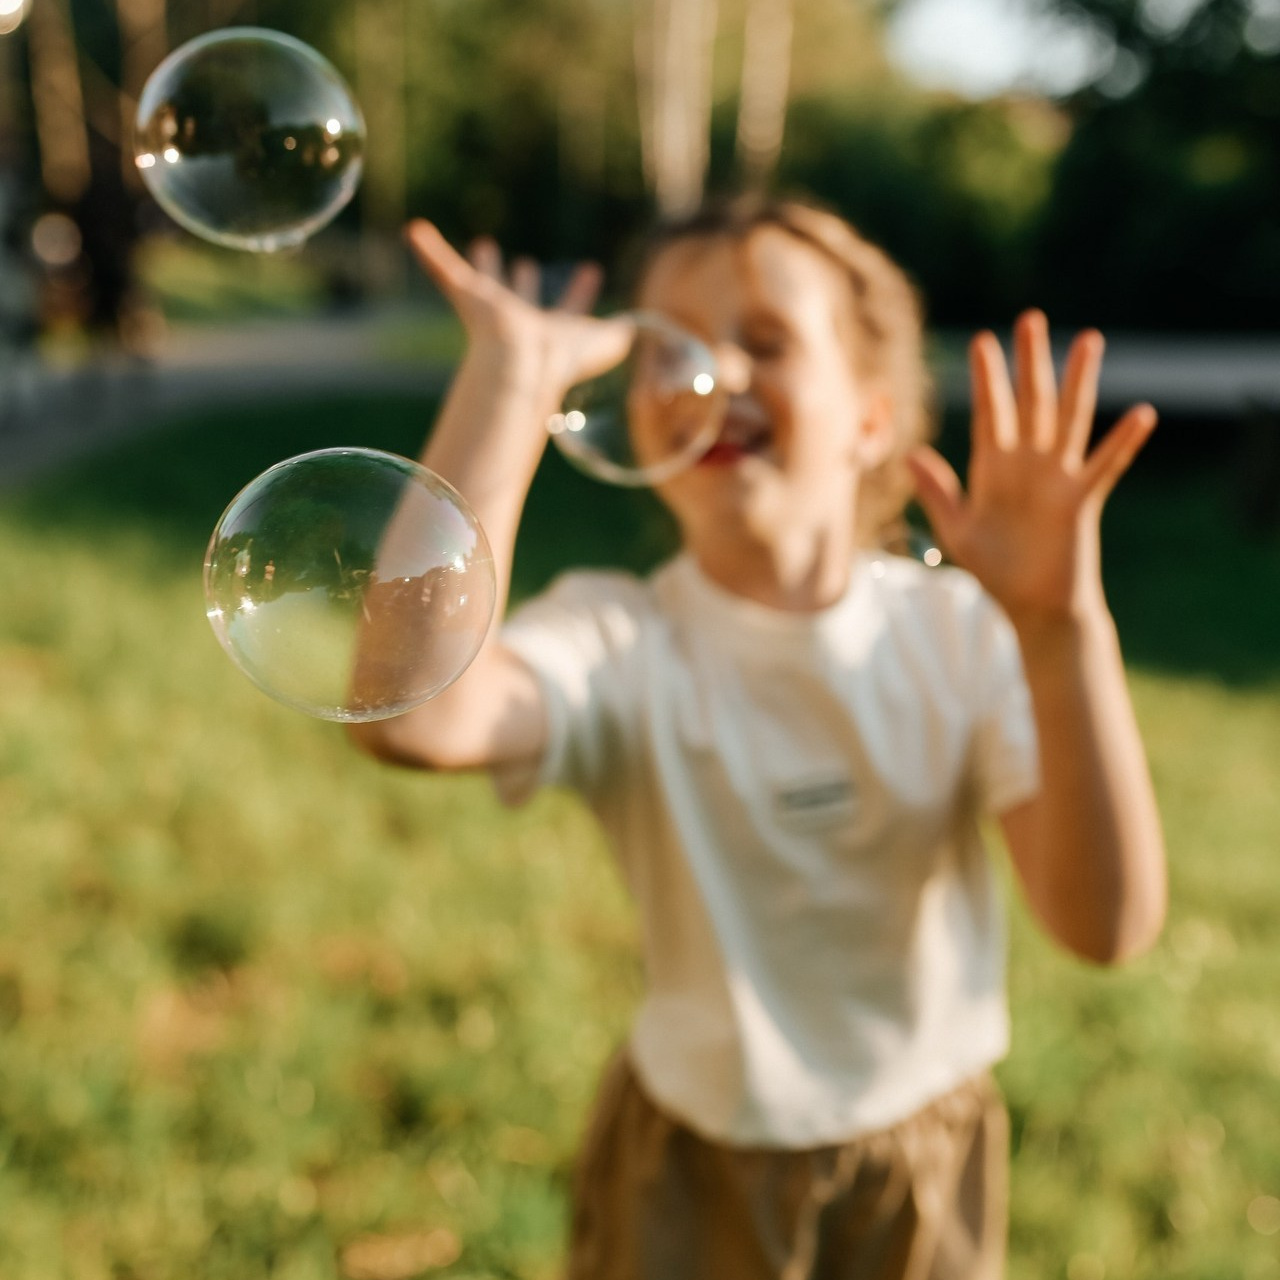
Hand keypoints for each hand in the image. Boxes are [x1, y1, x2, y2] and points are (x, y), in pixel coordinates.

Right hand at [405, 219, 632, 399]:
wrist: (521, 363)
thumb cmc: (561, 359)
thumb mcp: (606, 344)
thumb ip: (624, 335)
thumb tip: (639, 329)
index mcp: (551, 332)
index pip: (569, 310)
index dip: (580, 293)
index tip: (591, 271)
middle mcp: (519, 320)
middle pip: (519, 296)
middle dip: (521, 281)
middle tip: (523, 264)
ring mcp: (491, 310)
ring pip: (480, 282)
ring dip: (479, 266)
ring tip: (480, 244)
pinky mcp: (468, 298)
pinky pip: (444, 269)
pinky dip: (430, 252)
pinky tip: (414, 232)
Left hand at [906, 309, 1156, 624]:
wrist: (1030, 607)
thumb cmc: (994, 571)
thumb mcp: (956, 531)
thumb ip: (937, 492)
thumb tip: (910, 455)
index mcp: (993, 469)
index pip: (990, 413)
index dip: (988, 379)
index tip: (981, 341)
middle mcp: (1027, 465)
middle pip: (1030, 402)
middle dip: (1029, 362)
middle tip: (1029, 318)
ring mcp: (1057, 479)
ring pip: (1068, 419)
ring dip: (1078, 382)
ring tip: (1088, 341)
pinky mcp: (1081, 502)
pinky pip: (1105, 466)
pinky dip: (1123, 442)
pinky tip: (1141, 413)